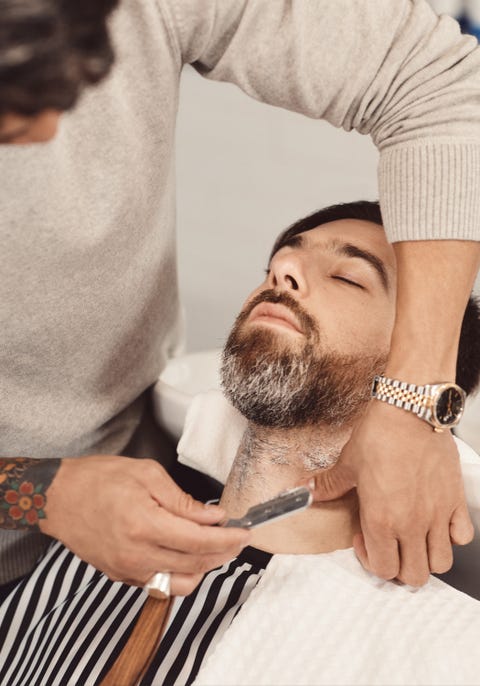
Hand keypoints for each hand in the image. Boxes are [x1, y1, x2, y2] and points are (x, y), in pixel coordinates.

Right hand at [40, 455, 249, 594]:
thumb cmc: (97, 480)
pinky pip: (161, 584)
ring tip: (216, 548)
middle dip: (223, 552)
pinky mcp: (121, 575)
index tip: (244, 532)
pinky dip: (181, 574)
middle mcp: (137, 554)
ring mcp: (128, 569)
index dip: (227, 539)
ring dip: (205, 567)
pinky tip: (188, 556)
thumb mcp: (146, 474)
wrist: (58, 498)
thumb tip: (212, 517)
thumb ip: (182, 500)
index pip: (199, 541)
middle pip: (195, 563)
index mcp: (144, 525)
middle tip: (237, 538)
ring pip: (180, 582)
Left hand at [308, 401, 473, 585]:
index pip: (383, 568)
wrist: (409, 412)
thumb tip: (307, 491)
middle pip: (414, 575)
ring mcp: (437, 514)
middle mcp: (412, 523)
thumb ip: (328, 485)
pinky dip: (452, 536)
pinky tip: (437, 522)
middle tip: (388, 544)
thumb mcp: (347, 463)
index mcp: (381, 520)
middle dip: (399, 567)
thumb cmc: (380, 435)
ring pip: (440, 562)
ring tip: (413, 538)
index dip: (370, 560)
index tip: (364, 539)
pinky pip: (463, 535)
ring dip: (426, 556)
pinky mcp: (455, 500)